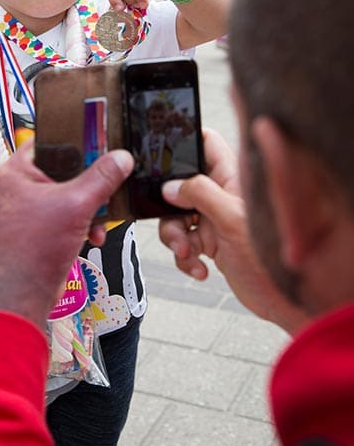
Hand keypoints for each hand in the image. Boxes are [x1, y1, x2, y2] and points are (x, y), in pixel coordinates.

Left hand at [0, 141, 133, 328]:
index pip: (50, 138)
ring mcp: (34, 207)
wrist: (23, 294)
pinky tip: (95, 234)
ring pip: (73, 191)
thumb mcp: (75, 205)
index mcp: (19, 170)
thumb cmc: (29, 251)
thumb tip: (120, 158)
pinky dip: (86, 221)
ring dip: (92, 204)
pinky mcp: (44, 226)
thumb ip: (102, 179)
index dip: (77, 137)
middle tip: (109, 179)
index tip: (102, 138)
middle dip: (91, 179)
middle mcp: (23, 185)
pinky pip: (72, 213)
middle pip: (67, 167)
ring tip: (102, 215)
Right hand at [159, 129, 308, 334]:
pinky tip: (200, 268)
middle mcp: (221, 194)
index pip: (205, 144)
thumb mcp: (231, 219)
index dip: (184, 145)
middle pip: (180, 186)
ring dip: (175, 238)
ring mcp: (215, 218)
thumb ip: (200, 194)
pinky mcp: (210, 243)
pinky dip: (186, 258)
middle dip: (171, 209)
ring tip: (187, 253)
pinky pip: (184, 243)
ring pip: (177, 217)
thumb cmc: (270, 258)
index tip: (165, 161)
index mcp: (232, 178)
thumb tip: (171, 186)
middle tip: (179, 225)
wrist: (279, 300)